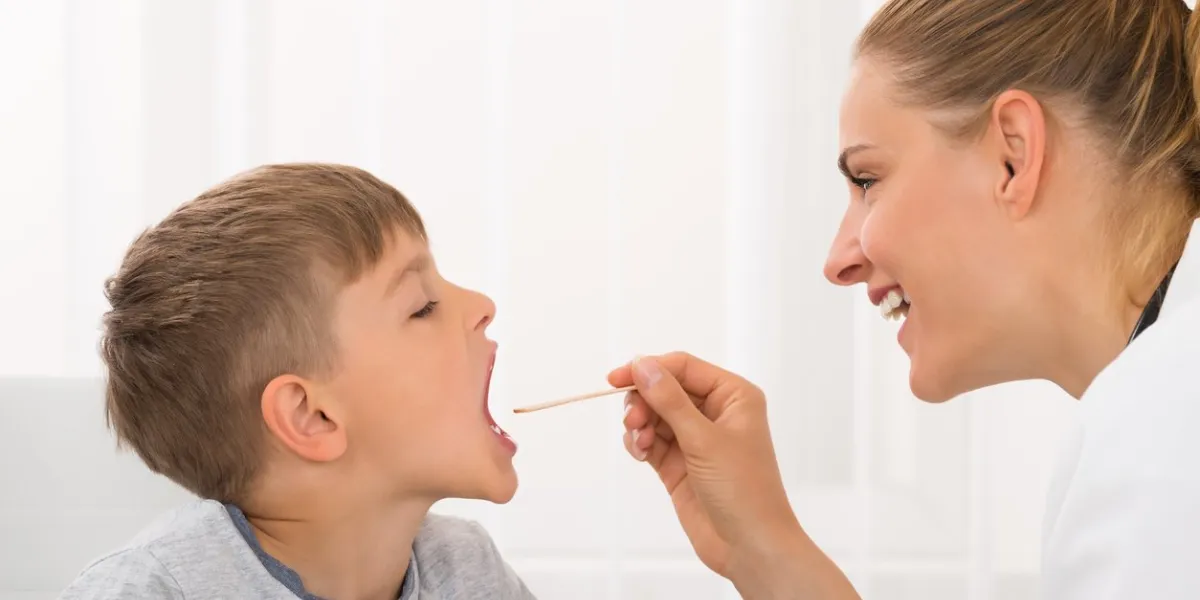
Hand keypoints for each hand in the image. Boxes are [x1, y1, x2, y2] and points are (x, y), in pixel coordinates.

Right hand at [611, 352, 857, 598]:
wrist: (750, 546)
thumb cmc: (743, 490)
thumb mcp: (704, 439)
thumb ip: (670, 400)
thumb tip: (643, 365)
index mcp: (733, 396)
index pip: (683, 367)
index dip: (649, 368)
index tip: (617, 379)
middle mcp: (716, 413)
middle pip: (665, 389)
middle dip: (643, 401)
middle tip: (633, 421)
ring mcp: (696, 439)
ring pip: (655, 415)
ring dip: (640, 424)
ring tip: (639, 442)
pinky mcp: (680, 464)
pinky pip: (651, 440)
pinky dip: (640, 442)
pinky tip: (640, 453)